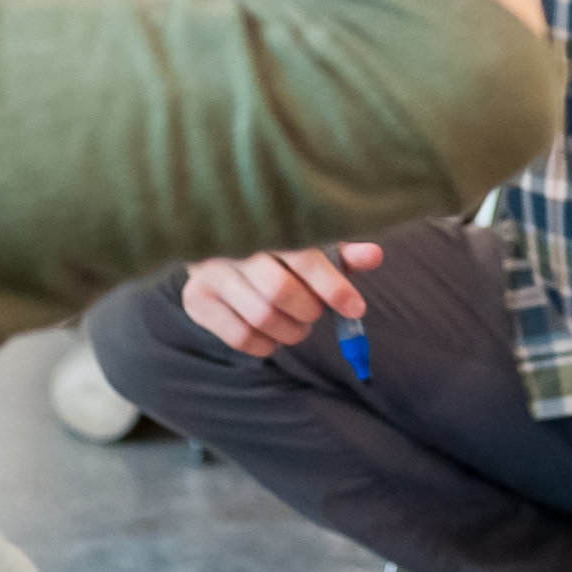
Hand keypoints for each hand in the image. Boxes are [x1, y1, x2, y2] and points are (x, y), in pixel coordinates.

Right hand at [180, 242, 379, 358]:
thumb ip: (340, 253)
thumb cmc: (275, 250)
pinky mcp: (197, 299)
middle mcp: (235, 247)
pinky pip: (240, 337)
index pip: (305, 259)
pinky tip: (271, 335)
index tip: (355, 308)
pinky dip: (265, 345)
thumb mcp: (309, 245)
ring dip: (291, 331)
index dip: (333, 287)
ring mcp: (212, 272)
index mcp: (269, 226)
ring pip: (262, 317)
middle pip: (280, 291)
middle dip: (309, 311)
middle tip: (314, 313)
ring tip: (296, 325)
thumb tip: (374, 255)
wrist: (214, 249)